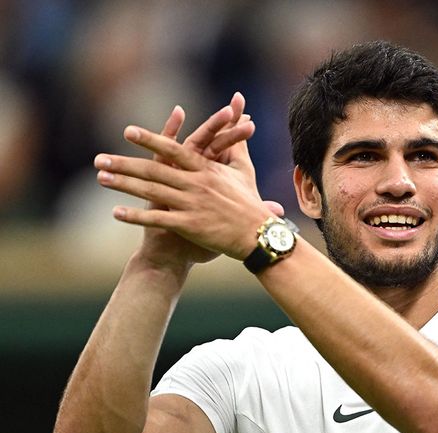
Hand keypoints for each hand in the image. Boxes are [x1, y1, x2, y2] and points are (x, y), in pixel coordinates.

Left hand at [94, 112, 272, 261]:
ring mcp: (191, 205)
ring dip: (123, 185)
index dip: (150, 140)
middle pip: (154, 171)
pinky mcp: (189, 226)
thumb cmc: (250, 202)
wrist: (258, 235)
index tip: (128, 131)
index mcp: (206, 170)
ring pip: (151, 192)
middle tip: (99, 158)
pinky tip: (115, 212)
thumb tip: (243, 113)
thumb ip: (236, 144)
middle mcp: (196, 185)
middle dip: (124, 163)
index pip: (174, 150)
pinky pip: (157, 219)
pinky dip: (136, 216)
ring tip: (101, 178)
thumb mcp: (243, 171)